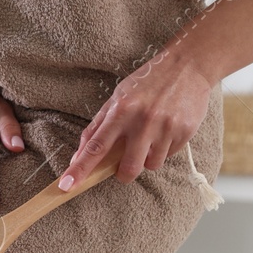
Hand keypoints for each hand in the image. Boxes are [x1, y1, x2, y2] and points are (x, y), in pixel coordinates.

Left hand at [59, 51, 215, 191]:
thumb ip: (98, 127)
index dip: (80, 168)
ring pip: (151, 165)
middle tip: (123, 167)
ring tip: (150, 137)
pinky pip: (169, 155)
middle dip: (123, 174)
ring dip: (146, 159)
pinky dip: (163, 149)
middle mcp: (143, 120)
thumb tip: (79, 155)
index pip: (95, 146)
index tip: (65, 186)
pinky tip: (165, 130)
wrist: (187, 67)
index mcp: (121, 110)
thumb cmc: (146, 83)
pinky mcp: (185, 132)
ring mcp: (165, 127)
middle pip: (127, 168)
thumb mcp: (117, 98)